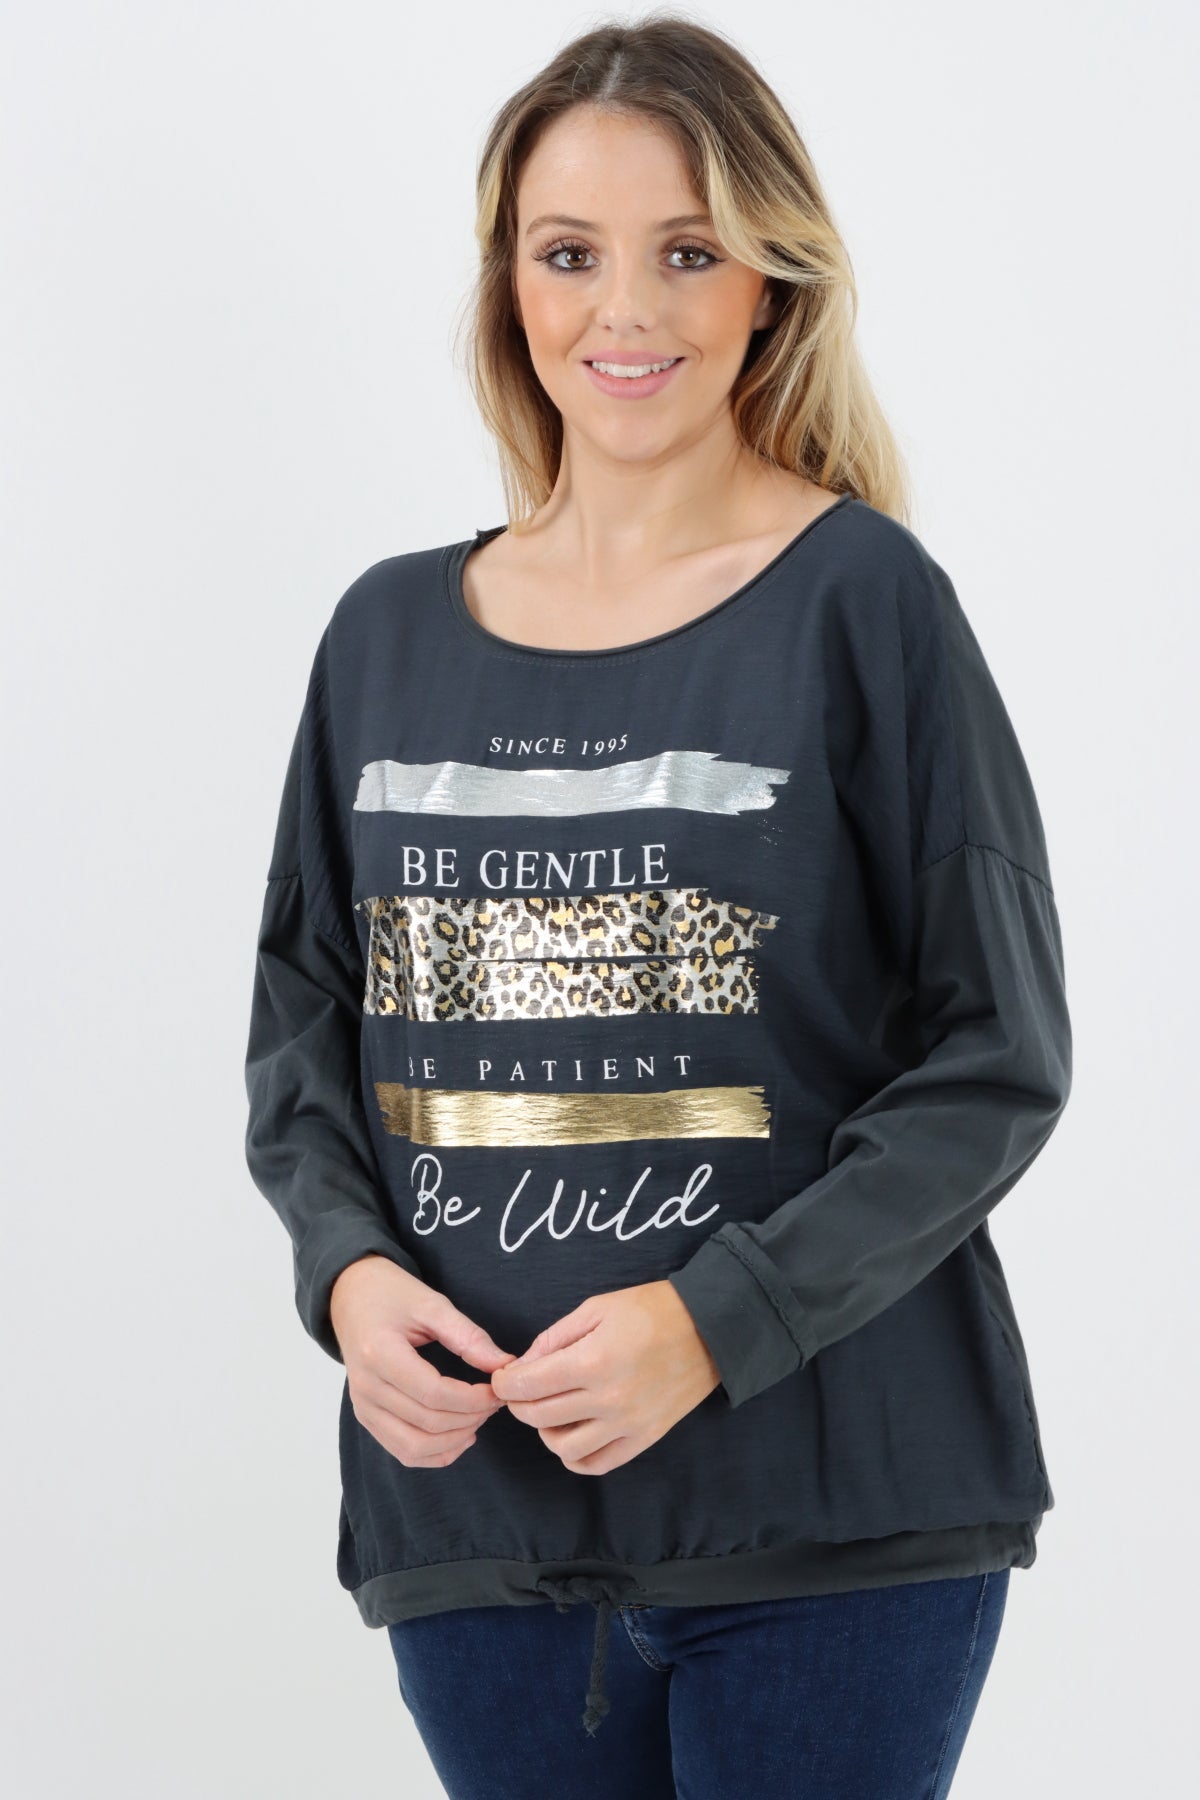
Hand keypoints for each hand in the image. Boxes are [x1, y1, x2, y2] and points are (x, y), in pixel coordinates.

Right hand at [330, 1256, 513, 1468]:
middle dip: (471, 1417)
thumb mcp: (432, 1304)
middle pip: (427, 1422)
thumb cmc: (391, 1295)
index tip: (498, 1389)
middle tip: (495, 1400)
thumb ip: (468, 1336)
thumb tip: (504, 1365)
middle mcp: (366, 1387)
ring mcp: (363, 1407)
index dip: (473, 1399)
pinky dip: (436, 1453)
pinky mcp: (367, 1418)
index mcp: (379, 1353)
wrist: (352, 1296)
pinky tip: (460, 1436)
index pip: (433, 1393)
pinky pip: (403, 1452)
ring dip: (455, 1440)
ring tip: (480, 1417)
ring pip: (415, 1448)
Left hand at [488, 1280, 721, 1474]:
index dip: (505, 1384)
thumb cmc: (652, 1309)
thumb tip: (524, 1366)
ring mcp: (628, 1424)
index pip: (528, 1386)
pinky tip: (573, 1435)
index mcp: (593, 1361)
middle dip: (519, 1403)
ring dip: (546, 1432)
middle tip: (521, 1390)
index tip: (503, 1378)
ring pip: (564, 1449)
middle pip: (539, 1417)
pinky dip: (576, 1457)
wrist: (710, 1328)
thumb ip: (554, 1338)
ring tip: (551, 1411)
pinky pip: (597, 1464)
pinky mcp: (645, 1439)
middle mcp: (608, 1399)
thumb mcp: (596, 1307)